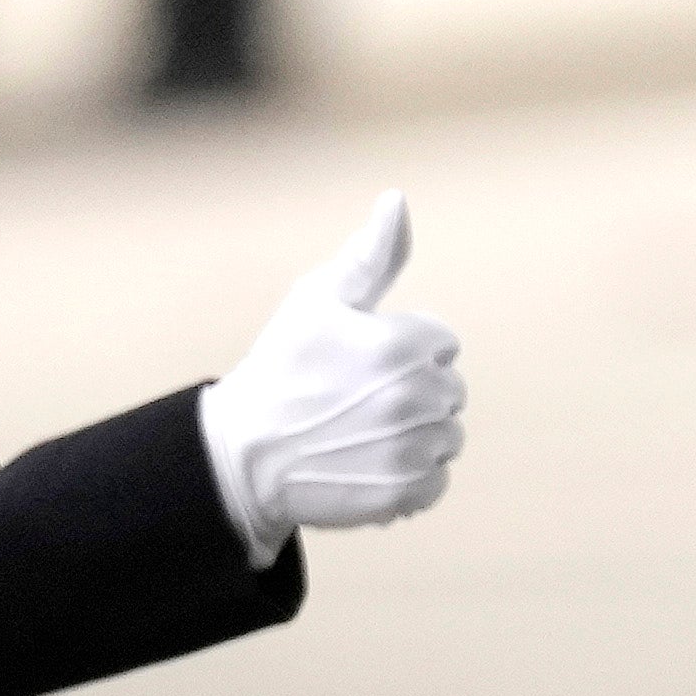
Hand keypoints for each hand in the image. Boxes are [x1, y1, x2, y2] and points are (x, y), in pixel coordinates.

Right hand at [205, 191, 465, 535]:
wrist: (245, 454)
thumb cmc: (281, 369)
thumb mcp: (317, 300)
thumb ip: (370, 255)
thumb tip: (397, 201)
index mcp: (401, 345)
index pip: (444, 344)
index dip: (407, 349)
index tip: (365, 362)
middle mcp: (415, 398)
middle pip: (451, 391)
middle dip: (416, 391)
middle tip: (360, 399)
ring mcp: (413, 450)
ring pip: (448, 436)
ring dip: (418, 435)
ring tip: (365, 432)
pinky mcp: (406, 493)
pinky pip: (438, 481)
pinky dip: (413, 477)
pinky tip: (371, 463)